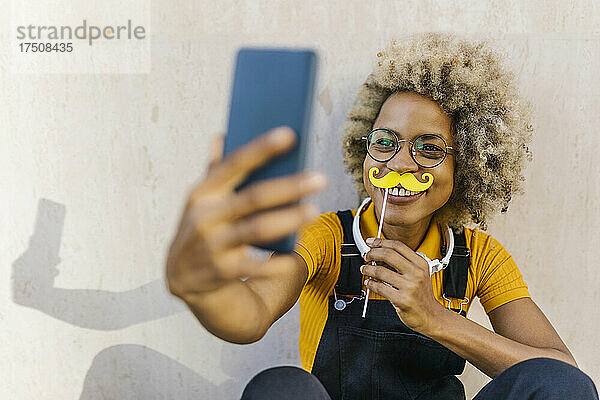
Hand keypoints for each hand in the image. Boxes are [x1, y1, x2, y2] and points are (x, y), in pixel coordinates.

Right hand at [166, 126, 326, 301]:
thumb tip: (222, 135)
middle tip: (320, 178)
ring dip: (288, 220)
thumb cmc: (202, 226)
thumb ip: (215, 170)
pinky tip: (295, 256)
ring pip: (257, 229)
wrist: (181, 274)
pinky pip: (254, 265)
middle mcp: (205, 216)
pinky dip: (275, 263)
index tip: (289, 134)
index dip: (261, 148)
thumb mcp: (202, 199)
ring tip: (314, 210)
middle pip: (253, 197)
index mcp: (203, 192)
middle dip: (289, 186)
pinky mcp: (220, 271)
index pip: (234, 164)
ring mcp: (212, 245)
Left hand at [361, 237, 446, 334]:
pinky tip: (369, 283)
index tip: (371, 242)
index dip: (381, 242)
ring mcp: (410, 287)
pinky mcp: (402, 299)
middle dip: (372, 253)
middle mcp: (416, 273)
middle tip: (366, 256)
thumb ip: (403, 263)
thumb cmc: (422, 296)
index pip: (398, 246)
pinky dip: (371, 284)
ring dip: (368, 269)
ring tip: (364, 270)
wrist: (431, 316)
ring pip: (381, 271)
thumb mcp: (419, 274)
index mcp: (420, 264)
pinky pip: (380, 288)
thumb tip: (380, 253)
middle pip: (388, 255)